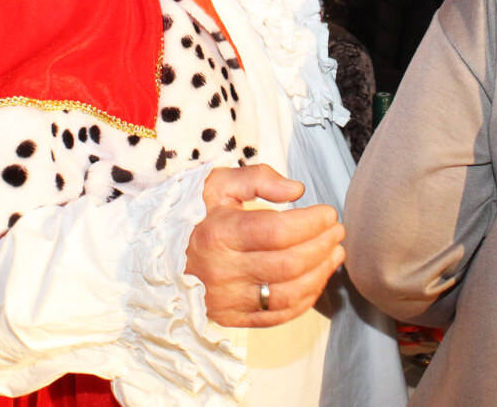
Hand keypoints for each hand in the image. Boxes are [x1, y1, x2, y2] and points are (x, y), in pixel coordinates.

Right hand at [185, 165, 344, 327]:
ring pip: (287, 293)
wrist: (158, 254)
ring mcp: (227, 299)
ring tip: (335, 253)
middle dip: (322, 246)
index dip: (311, 223)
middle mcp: (222, 270)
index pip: (277, 231)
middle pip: (288, 264)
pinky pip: (278, 315)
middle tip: (337, 231)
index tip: (328, 212)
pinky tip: (317, 278)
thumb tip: (297, 190)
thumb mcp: (218, 183)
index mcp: (218, 233)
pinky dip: (305, 299)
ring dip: (320, 274)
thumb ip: (258, 178)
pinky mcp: (232, 318)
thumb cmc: (194, 214)